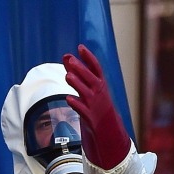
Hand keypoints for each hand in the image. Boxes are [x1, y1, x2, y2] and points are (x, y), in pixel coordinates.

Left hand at [63, 45, 129, 169]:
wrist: (107, 126)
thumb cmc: (96, 101)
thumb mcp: (89, 85)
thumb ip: (77, 71)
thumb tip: (66, 56)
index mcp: (100, 83)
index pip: (96, 67)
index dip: (88, 57)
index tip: (80, 47)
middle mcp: (98, 92)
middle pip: (90, 78)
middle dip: (81, 69)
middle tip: (71, 60)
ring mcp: (94, 104)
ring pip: (85, 92)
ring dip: (77, 84)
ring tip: (68, 76)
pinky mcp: (89, 116)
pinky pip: (82, 109)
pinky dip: (76, 104)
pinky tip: (69, 99)